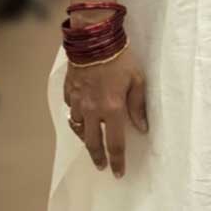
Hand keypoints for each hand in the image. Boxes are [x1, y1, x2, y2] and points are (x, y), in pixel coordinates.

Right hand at [63, 45, 147, 178]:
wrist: (94, 38)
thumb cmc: (120, 57)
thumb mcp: (137, 80)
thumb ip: (138, 106)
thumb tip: (142, 128)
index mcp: (111, 109)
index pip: (114, 143)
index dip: (117, 161)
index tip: (118, 172)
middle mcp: (91, 110)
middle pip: (92, 142)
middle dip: (97, 157)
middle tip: (101, 166)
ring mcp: (77, 101)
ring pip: (77, 128)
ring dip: (84, 138)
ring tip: (90, 144)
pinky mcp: (69, 91)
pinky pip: (70, 110)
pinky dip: (75, 118)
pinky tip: (80, 118)